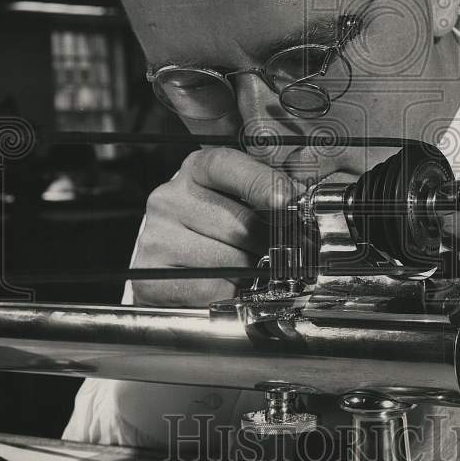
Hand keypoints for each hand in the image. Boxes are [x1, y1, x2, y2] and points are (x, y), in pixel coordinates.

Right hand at [130, 147, 295, 306]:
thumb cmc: (213, 223)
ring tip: (246, 267)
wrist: (170, 258)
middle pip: (241, 224)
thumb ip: (267, 190)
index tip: (292, 199)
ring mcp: (157, 238)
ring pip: (232, 262)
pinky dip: (231, 293)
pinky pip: (214, 290)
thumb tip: (306, 189)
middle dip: (271, 243)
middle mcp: (169, 199)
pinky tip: (227, 284)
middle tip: (283, 252)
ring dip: (251, 272)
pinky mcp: (153, 278)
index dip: (264, 183)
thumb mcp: (236, 194)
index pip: (228, 167)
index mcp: (194, 170)